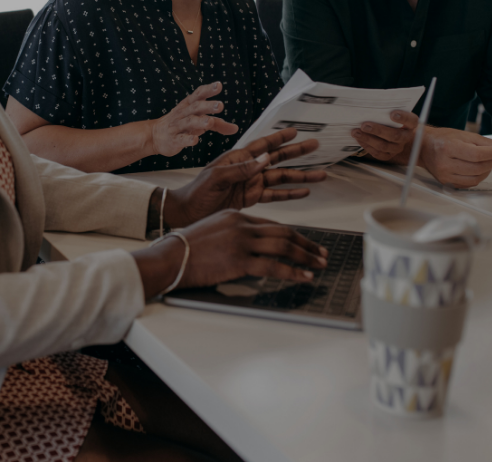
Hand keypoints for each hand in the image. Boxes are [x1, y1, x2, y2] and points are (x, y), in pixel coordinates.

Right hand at [133, 209, 328, 297]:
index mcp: (236, 215)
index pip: (272, 224)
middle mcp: (241, 224)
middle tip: (321, 253)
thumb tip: (252, 247)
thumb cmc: (186, 248)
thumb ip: (234, 234)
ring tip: (318, 264)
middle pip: (283, 232)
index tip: (305, 243)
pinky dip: (293, 271)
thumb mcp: (213, 230)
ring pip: (283, 246)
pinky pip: (273, 266)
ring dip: (305, 256)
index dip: (293, 234)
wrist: (170, 257)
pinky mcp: (239, 260)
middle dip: (306, 244)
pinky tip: (303, 276)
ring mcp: (241, 241)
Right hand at [149, 82, 238, 157]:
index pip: (199, 94)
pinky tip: (195, 140)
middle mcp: (183, 113)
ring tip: (210, 122)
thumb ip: (218, 124)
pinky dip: (187, 139)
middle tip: (220, 106)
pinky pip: (180, 138)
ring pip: (188, 122)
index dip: (208, 90)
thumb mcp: (199, 121)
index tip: (218, 85)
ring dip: (199, 121)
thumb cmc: (181, 125)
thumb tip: (236, 128)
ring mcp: (177, 126)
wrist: (155, 135)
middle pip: (196, 107)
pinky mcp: (174, 140)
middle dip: (208, 106)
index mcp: (189, 105)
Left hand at [167, 128, 326, 224]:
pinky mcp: (251, 199)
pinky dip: (290, 194)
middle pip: (278, 159)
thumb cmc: (195, 193)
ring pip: (281, 178)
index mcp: (237, 159)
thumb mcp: (216, 178)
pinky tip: (303, 192)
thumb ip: (241, 169)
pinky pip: (275, 195)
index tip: (295, 131)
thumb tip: (264, 160)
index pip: (262, 145)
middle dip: (297, 153)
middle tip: (315, 146)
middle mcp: (246, 169)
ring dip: (300, 176)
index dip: (279, 138)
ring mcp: (250, 184)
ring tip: (319, 174)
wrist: (187, 214)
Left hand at [350, 109, 418, 161]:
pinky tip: (359, 138)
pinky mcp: (388, 155)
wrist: (396, 134)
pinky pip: (377, 153)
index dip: (403, 117)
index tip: (392, 114)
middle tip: (364, 125)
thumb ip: (387, 110)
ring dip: (368, 139)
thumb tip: (371, 104)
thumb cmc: (392, 120)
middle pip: (394, 135)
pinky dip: (366, 145)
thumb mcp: (393, 112)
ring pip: (383, 146)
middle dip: (378, 130)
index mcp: (410, 124)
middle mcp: (405, 137)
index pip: (411, 120)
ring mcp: (397, 148)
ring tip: (356, 132)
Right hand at [418, 126, 491, 188]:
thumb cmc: (443, 139)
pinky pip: (469, 184)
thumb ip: (487, 142)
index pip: (477, 155)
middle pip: (478, 168)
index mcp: (448, 148)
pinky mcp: (446, 182)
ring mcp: (445, 175)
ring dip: (488, 170)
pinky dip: (478, 177)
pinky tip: (479, 169)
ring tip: (490, 161)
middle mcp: (445, 163)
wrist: (423, 147)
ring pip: (476, 178)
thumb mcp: (464, 135)